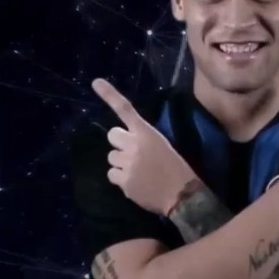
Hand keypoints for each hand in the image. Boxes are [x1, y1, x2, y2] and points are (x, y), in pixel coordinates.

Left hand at [91, 78, 199, 215]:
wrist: (183, 195)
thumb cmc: (177, 168)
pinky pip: (112, 175)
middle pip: (112, 136)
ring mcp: (127, 163)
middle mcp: (134, 145)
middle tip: (132, 153)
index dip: (109, 95)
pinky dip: (120, 179)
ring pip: (111, 157)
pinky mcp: (124, 181)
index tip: (95, 83)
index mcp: (147, 133)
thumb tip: (128, 143)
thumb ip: (144, 140)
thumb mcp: (163, 145)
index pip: (126, 110)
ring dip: (120, 163)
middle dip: (119, 143)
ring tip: (136, 171)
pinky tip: (134, 183)